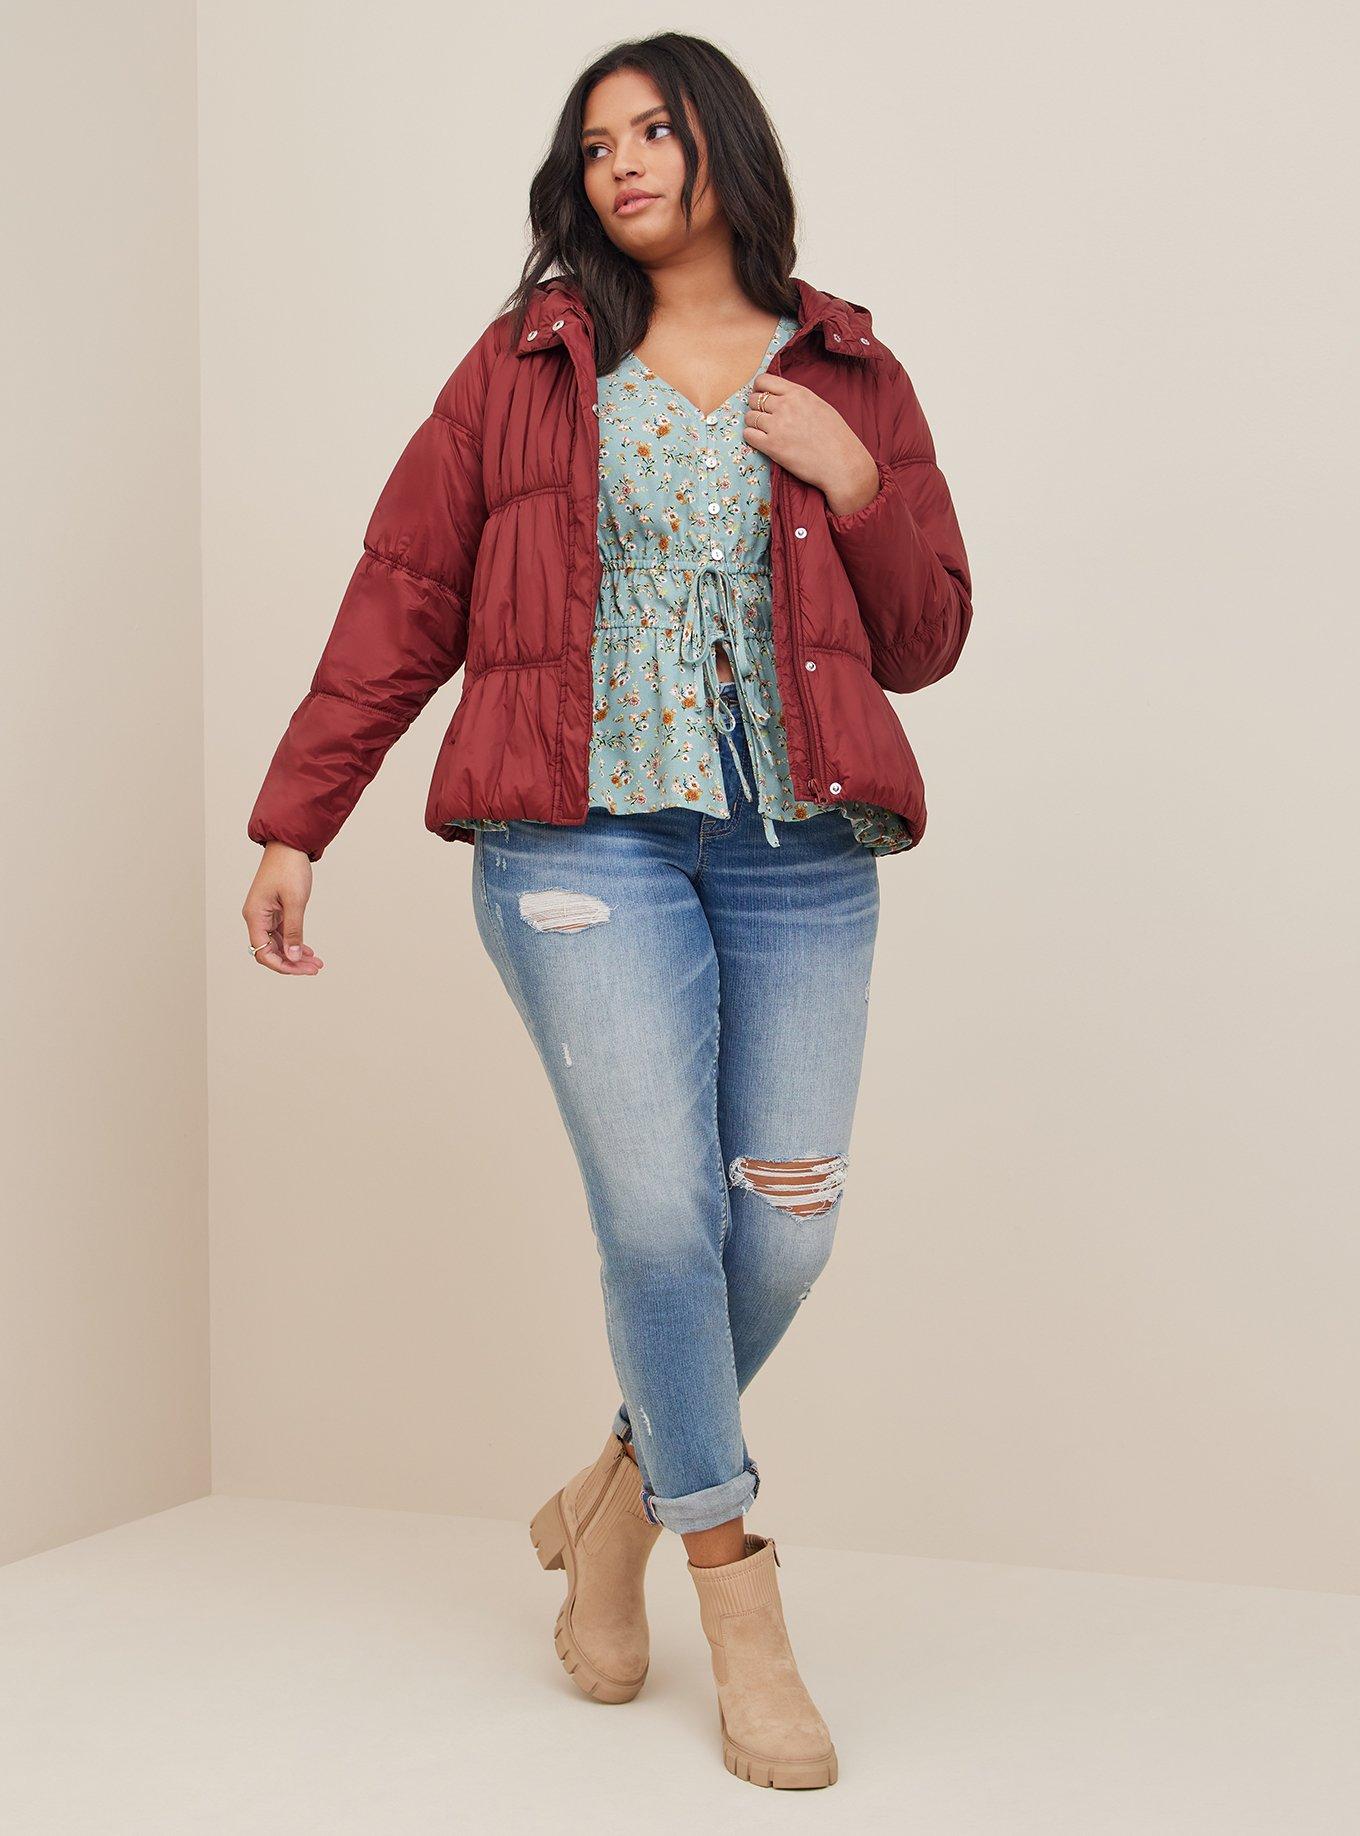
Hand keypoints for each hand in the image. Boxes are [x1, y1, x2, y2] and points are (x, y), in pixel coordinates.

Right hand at [242, 842, 324, 974]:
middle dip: (292, 963)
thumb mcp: (295, 901)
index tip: (303, 969)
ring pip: (278, 944)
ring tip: (316, 962)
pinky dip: (294, 942)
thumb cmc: (289, 868)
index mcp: (255, 916)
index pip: (263, 952)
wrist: (289, 845)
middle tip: (315, 968)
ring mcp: (265, 914)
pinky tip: (308, 950)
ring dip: (295, 954)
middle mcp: (256, 918)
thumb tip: (292, 957)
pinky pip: (281, 933)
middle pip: (270, 951)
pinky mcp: (274, 910)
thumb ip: (294, 931)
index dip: (282, 965)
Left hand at [743, 371, 880, 516]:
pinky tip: (761, 441)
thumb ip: (799, 399)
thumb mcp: (820, 406)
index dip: (759, 389)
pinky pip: (749, 435)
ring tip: (763, 431)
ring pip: (749, 417)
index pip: (764, 380)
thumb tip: (781, 397)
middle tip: (763, 417)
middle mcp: (785, 406)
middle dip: (755, 407)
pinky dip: (751, 437)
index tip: (761, 396)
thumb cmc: (836, 437)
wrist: (842, 463)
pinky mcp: (772, 446)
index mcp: (798, 393)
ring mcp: (777, 426)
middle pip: (754, 399)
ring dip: (753, 423)